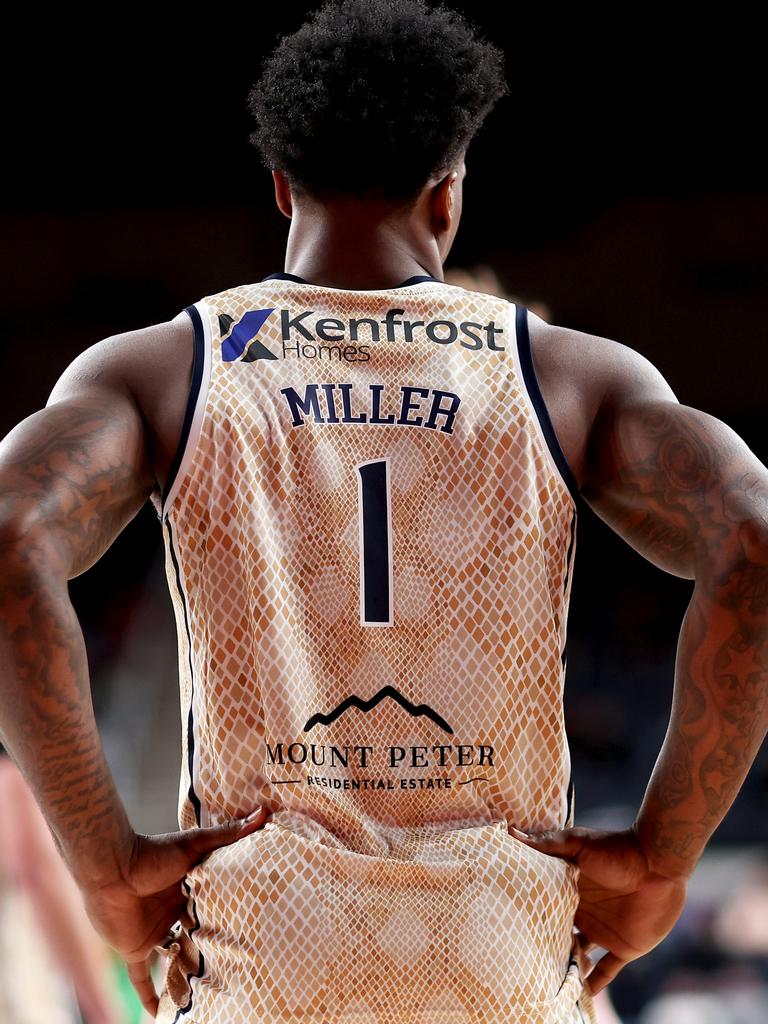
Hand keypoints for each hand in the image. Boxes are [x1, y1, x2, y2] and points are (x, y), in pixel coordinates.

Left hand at [78, 806, 271, 1017]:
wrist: (111, 870)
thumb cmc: (152, 853)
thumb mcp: (195, 844)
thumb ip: (228, 833)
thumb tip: (263, 811)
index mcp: (191, 890)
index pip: (215, 908)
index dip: (232, 919)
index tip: (256, 929)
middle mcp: (175, 913)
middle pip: (199, 937)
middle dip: (214, 951)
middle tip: (240, 969)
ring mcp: (156, 933)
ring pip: (176, 960)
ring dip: (187, 976)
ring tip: (210, 995)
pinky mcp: (136, 949)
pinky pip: (143, 977)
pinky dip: (149, 995)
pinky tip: (159, 1015)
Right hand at [508, 824, 687, 993]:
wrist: (658, 864)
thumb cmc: (617, 849)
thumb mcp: (578, 843)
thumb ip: (547, 844)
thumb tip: (511, 832)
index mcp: (570, 889)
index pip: (546, 907)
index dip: (530, 916)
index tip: (507, 926)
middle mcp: (584, 912)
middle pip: (559, 933)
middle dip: (544, 944)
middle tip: (520, 959)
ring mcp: (604, 931)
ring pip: (579, 955)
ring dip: (567, 966)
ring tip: (544, 981)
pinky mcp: (624, 947)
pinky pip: (607, 970)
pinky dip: (595, 984)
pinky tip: (582, 996)